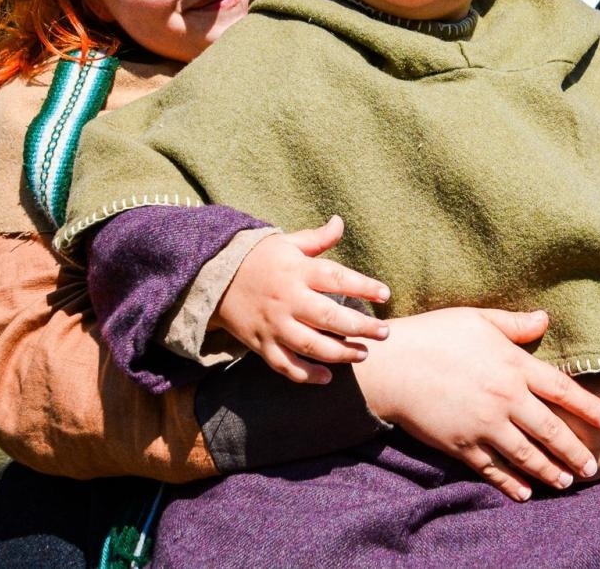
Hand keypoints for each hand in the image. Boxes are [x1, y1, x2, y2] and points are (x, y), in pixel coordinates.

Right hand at [208, 215, 389, 383]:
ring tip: (363, 354)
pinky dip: (306, 375)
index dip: (363, 286)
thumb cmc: (259, 259)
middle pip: (328, 317)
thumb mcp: (287, 243)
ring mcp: (274, 324)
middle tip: (384, 332)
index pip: (336, 278)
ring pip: (311, 345)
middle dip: (360, 327)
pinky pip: (285, 365)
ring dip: (340, 354)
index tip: (385, 294)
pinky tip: (328, 377)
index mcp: (297, 271)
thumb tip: (341, 222)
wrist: (215, 278)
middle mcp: (288, 299)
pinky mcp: (261, 344)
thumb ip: (317, 238)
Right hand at [354, 307, 599, 501]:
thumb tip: (545, 318)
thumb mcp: (478, 320)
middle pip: (551, 430)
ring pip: (527, 455)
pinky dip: (511, 483)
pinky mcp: (462, 445)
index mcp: (514, 366)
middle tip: (591, 466)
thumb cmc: (435, 334)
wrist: (394, 365)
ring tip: (566, 481)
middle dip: (574, 450)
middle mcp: (506, 399)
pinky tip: (524, 492)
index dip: (589, 407)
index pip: (562, 390)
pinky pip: (493, 469)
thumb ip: (515, 325)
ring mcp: (485, 425)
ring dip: (549, 470)